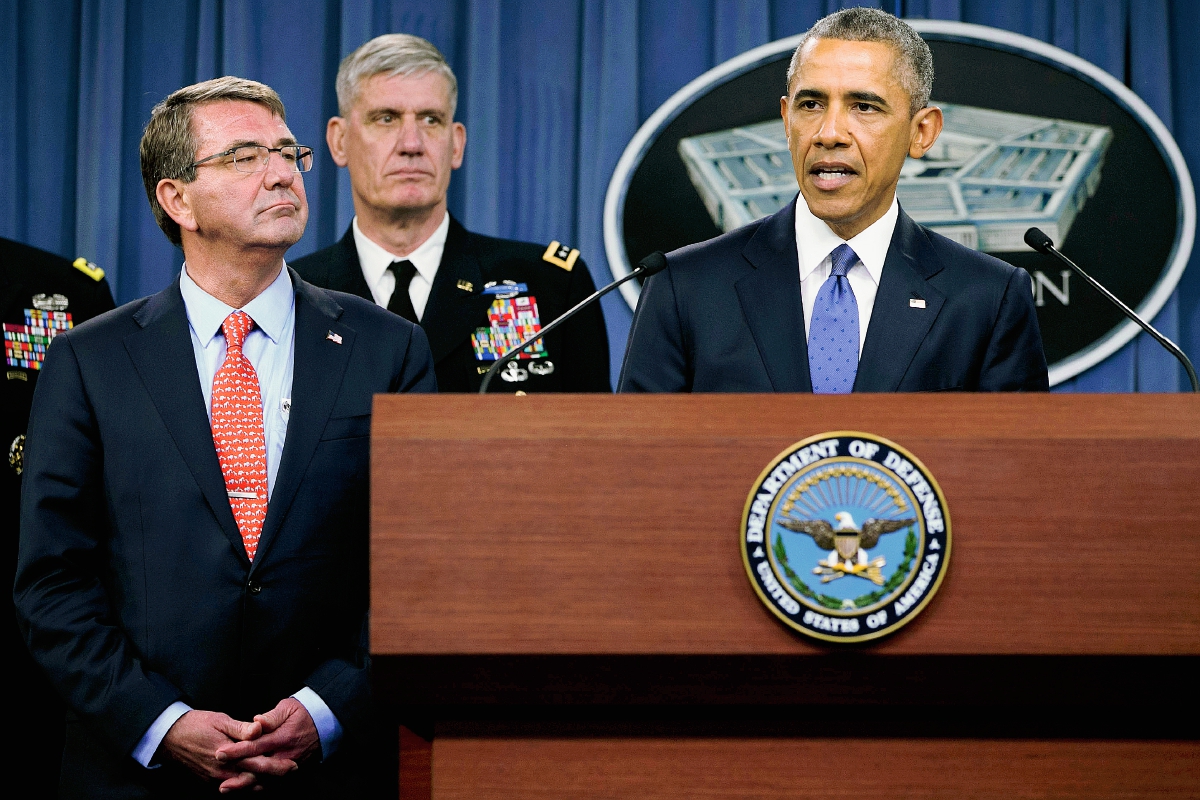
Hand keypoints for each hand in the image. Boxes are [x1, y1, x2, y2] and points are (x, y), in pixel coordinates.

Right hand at [161, 709, 294, 791]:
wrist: (169, 738)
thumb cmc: (195, 725)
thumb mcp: (219, 720)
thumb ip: (241, 728)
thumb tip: (259, 729)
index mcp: (228, 755)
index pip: (257, 764)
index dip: (276, 765)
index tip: (292, 764)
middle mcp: (222, 771)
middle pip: (253, 778)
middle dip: (273, 776)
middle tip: (291, 769)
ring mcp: (216, 778)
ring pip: (244, 785)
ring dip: (261, 781)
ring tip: (279, 774)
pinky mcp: (211, 780)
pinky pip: (233, 785)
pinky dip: (247, 783)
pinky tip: (258, 777)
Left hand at [215, 697, 318, 788]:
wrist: (326, 723)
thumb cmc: (304, 713)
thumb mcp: (288, 708)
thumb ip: (271, 717)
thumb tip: (255, 722)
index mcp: (283, 737)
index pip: (256, 746)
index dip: (237, 751)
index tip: (220, 752)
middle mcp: (286, 755)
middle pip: (258, 768)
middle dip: (236, 772)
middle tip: (218, 775)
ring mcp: (289, 765)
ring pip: (265, 780)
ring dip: (244, 785)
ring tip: (225, 787)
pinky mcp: (292, 771)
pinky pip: (273, 783)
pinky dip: (257, 787)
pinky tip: (243, 788)